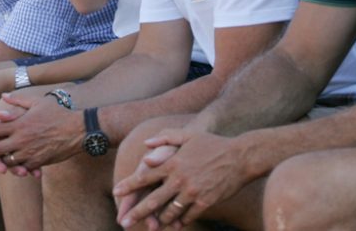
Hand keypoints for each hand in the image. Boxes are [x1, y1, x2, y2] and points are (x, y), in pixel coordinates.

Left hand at [0, 89, 84, 174]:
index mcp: (19, 124)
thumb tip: (4, 96)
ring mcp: (30, 153)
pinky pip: (23, 168)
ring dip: (1, 160)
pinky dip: (18, 167)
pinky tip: (17, 164)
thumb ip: (18, 101)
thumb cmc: (58, 112)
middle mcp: (22, 140)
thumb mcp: (37, 102)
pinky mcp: (39, 162)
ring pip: (8, 161)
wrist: (78, 129)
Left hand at [113, 129, 248, 228]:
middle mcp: (180, 179)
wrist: (240, 157)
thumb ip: (165, 138)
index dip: (129, 185)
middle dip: (136, 212)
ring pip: (170, 212)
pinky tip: (174, 225)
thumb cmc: (212, 144)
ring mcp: (193, 193)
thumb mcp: (188, 135)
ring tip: (151, 227)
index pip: (145, 176)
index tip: (116, 192)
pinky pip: (188, 216)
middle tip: (124, 222)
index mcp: (173, 163)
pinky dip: (179, 221)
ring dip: (159, 221)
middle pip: (153, 200)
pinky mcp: (206, 202)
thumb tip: (146, 145)